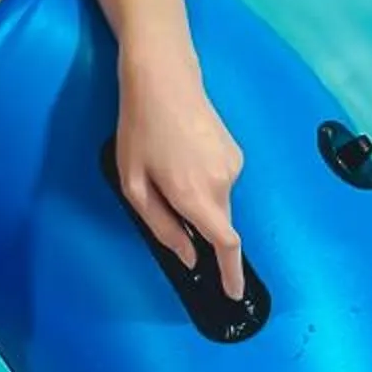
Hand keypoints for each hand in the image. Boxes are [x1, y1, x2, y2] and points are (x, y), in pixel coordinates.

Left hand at [113, 57, 246, 300]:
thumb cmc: (140, 130)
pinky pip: (219, 182)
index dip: (231, 273)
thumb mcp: (135, 184)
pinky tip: (180, 154)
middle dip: (195, 225)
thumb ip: (163, 227)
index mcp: (196, 195)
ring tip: (164, 164)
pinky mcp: (236, 153)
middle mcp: (224, 183)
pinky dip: (202, 182)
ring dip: (195, 199)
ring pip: (217, 201)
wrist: (164, 78)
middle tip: (160, 193)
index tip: (234, 293)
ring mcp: (234, 166)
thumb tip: (189, 256)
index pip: (225, 244)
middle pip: (216, 222)